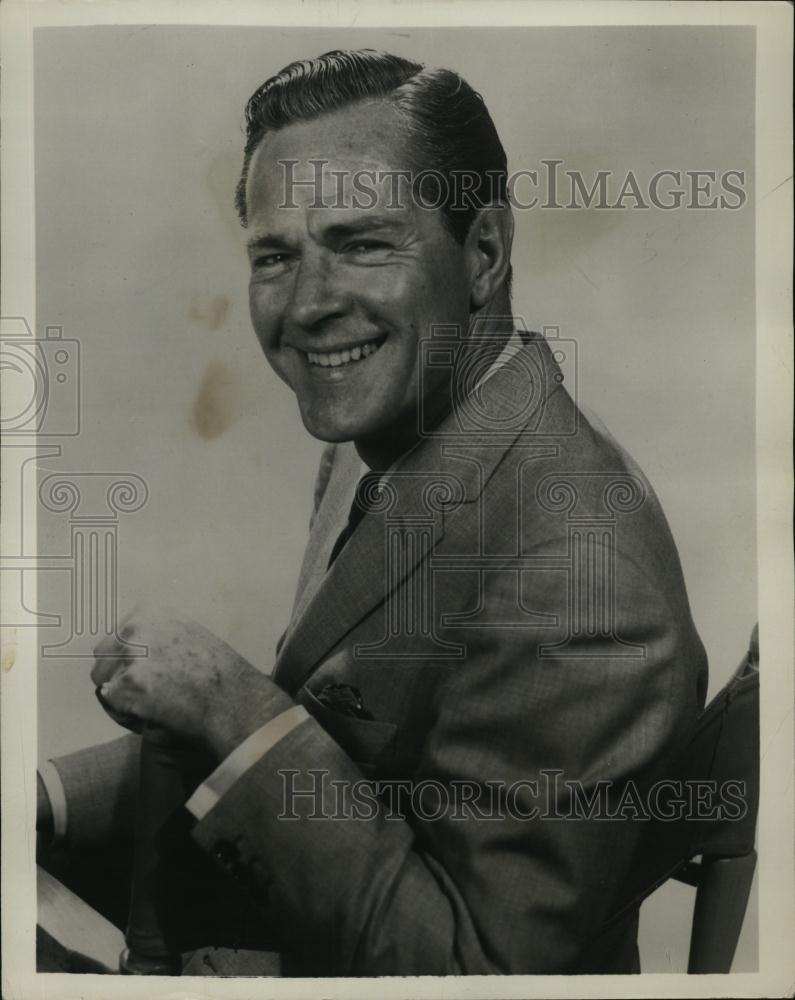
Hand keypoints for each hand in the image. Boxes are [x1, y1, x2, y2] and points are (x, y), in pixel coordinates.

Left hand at [91, 605, 293, 757]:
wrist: (235, 701)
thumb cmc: (218, 675)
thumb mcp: (188, 636)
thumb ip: (156, 635)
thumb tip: (123, 645)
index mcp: (150, 611)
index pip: (116, 636)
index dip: (129, 660)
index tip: (151, 673)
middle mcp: (137, 626)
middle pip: (102, 656)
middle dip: (118, 675)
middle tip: (149, 692)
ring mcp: (132, 655)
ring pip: (104, 680)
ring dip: (122, 695)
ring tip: (157, 701)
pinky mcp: (129, 684)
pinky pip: (113, 703)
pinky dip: (129, 712)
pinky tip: (158, 711)